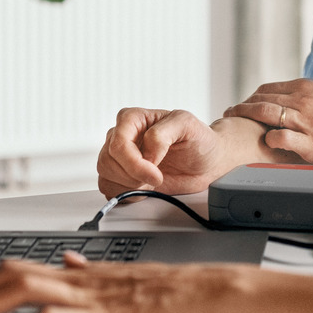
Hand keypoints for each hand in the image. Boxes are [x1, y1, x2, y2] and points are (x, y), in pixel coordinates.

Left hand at [0, 253, 244, 312]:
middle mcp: (78, 279)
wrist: (205, 294)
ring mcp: (87, 297)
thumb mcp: (122, 277)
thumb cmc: (174, 292)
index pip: (18, 266)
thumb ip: (89, 271)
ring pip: (19, 290)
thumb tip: (66, 261)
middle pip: (8, 274)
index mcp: (81, 272)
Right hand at [96, 108, 227, 196]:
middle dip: (134, 176)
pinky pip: (109, 189)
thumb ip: (162, 134)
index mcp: (132, 119)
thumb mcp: (186, 124)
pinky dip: (128, 194)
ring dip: (131, 185)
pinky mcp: (121, 176)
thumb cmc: (197, 139)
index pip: (118, 143)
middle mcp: (122, 136)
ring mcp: (120, 157)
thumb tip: (146, 153)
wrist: (206, 162)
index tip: (156, 172)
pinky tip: (146, 187)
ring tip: (153, 179)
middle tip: (157, 177)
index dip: (134, 163)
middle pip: (108, 161)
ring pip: (106, 175)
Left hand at [223, 79, 312, 164]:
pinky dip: (269, 139)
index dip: (252, 97)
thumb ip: (310, 98)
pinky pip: (281, 138)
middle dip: (241, 107)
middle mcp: (304, 101)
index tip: (244, 104)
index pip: (268, 88)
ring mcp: (308, 122)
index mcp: (308, 88)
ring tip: (235, 125)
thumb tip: (294, 103)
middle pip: (261, 99)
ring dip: (246, 119)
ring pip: (266, 114)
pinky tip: (265, 143)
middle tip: (230, 114)